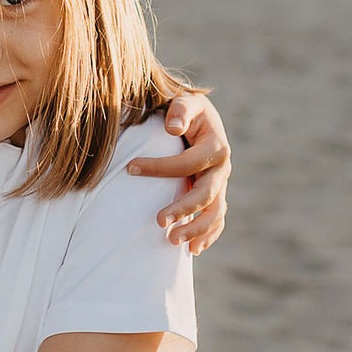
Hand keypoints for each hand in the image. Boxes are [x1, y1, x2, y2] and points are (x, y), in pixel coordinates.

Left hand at [127, 92, 229, 256]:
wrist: (199, 118)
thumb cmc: (186, 109)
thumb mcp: (185, 102)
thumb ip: (180, 110)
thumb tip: (173, 127)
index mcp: (216, 146)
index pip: (187, 163)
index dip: (159, 167)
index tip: (129, 168)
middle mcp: (221, 168)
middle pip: (206, 194)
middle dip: (183, 209)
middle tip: (159, 221)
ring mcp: (220, 184)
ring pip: (215, 213)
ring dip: (196, 229)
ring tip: (172, 242)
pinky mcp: (216, 195)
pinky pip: (216, 219)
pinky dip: (208, 235)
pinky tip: (193, 250)